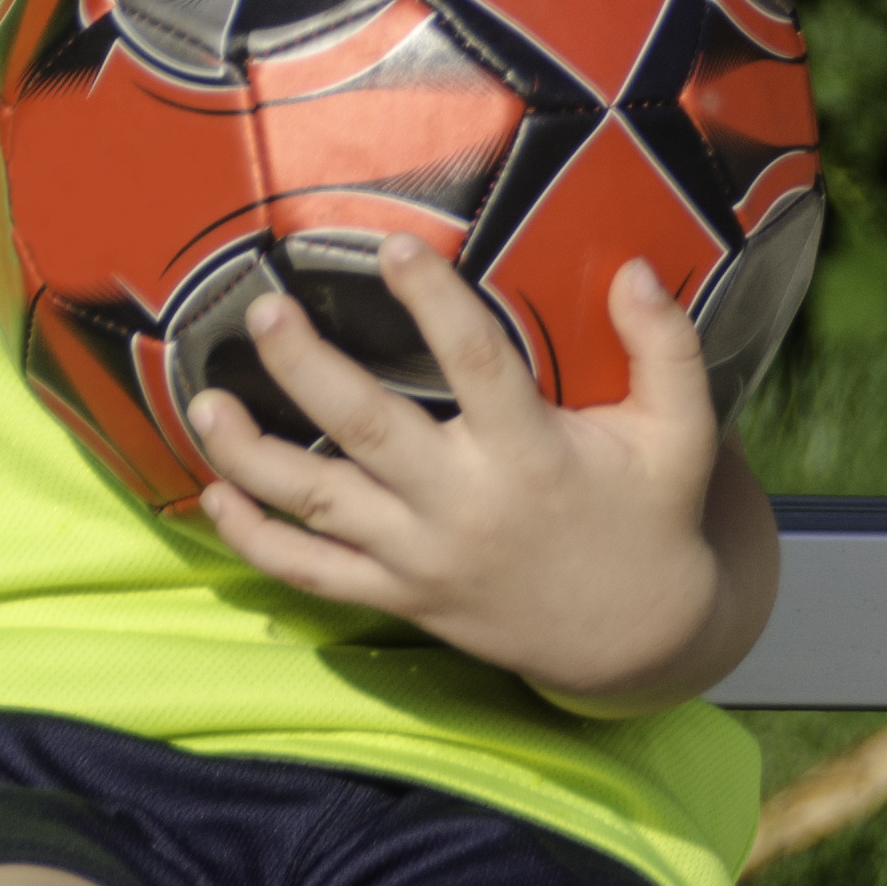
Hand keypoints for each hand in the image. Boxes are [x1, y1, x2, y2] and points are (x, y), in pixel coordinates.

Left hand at [186, 239, 740, 706]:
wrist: (639, 638)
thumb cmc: (655, 517)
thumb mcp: (682, 433)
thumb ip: (665, 346)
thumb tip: (633, 268)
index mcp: (533, 453)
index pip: (475, 361)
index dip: (431, 299)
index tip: (391, 247)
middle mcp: (465, 505)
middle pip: (367, 428)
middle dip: (306, 368)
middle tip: (266, 311)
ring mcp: (423, 558)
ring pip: (318, 503)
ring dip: (252, 454)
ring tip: (205, 402)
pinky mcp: (402, 597)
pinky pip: (311, 573)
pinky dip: (256, 539)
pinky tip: (216, 496)